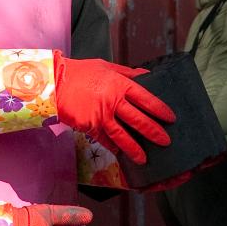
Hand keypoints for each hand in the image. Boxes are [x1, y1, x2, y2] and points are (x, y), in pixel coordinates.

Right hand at [53, 52, 175, 162]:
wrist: (55, 82)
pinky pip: (104, 139)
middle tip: (166, 142)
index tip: (171, 118)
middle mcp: (113, 101)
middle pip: (138, 120)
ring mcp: (101, 115)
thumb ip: (127, 72)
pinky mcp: (89, 126)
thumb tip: (145, 75)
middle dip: (154, 132)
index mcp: (119, 85)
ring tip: (144, 159)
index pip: (146, 99)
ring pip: (122, 135)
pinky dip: (113, 147)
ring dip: (134, 148)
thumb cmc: (80, 72)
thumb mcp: (106, 66)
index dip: (160, 109)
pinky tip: (120, 154)